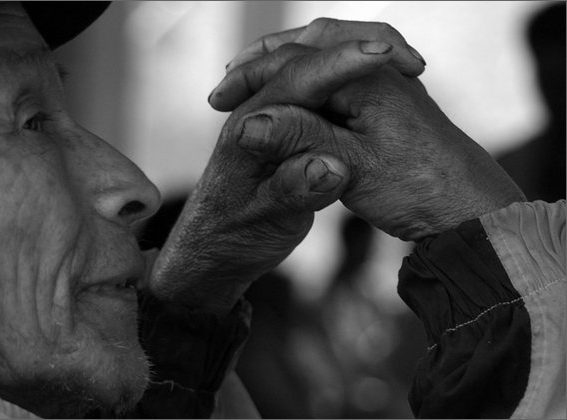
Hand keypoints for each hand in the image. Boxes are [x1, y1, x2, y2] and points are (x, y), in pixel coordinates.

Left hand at [149, 25, 424, 314]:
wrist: (213, 251)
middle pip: (308, 60)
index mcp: (250, 127)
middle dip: (355, 48)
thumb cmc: (231, 236)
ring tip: (402, 61)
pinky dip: (347, 84)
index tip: (386, 55)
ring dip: (354, 60)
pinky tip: (377, 88)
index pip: (298, 79)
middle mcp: (260, 113)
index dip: (343, 63)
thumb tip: (329, 168)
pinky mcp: (286, 136)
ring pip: (315, 73)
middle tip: (409, 57)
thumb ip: (293, 191)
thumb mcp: (263, 219)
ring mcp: (273, 122)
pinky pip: (318, 96)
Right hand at [218, 52, 524, 239]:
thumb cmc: (416, 187)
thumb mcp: (352, 168)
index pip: (294, 60)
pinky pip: (341, 79)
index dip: (251, 75)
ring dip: (287, 65)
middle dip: (267, 58)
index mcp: (365, 77)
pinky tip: (296, 103)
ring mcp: (384, 84)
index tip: (219, 98)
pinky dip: (311, 82)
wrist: (468, 208)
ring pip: (325, 57)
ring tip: (253, 80)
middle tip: (231, 78)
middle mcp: (376, 71)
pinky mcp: (386, 104)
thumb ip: (301, 141)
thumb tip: (250, 126)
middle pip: (311, 45)